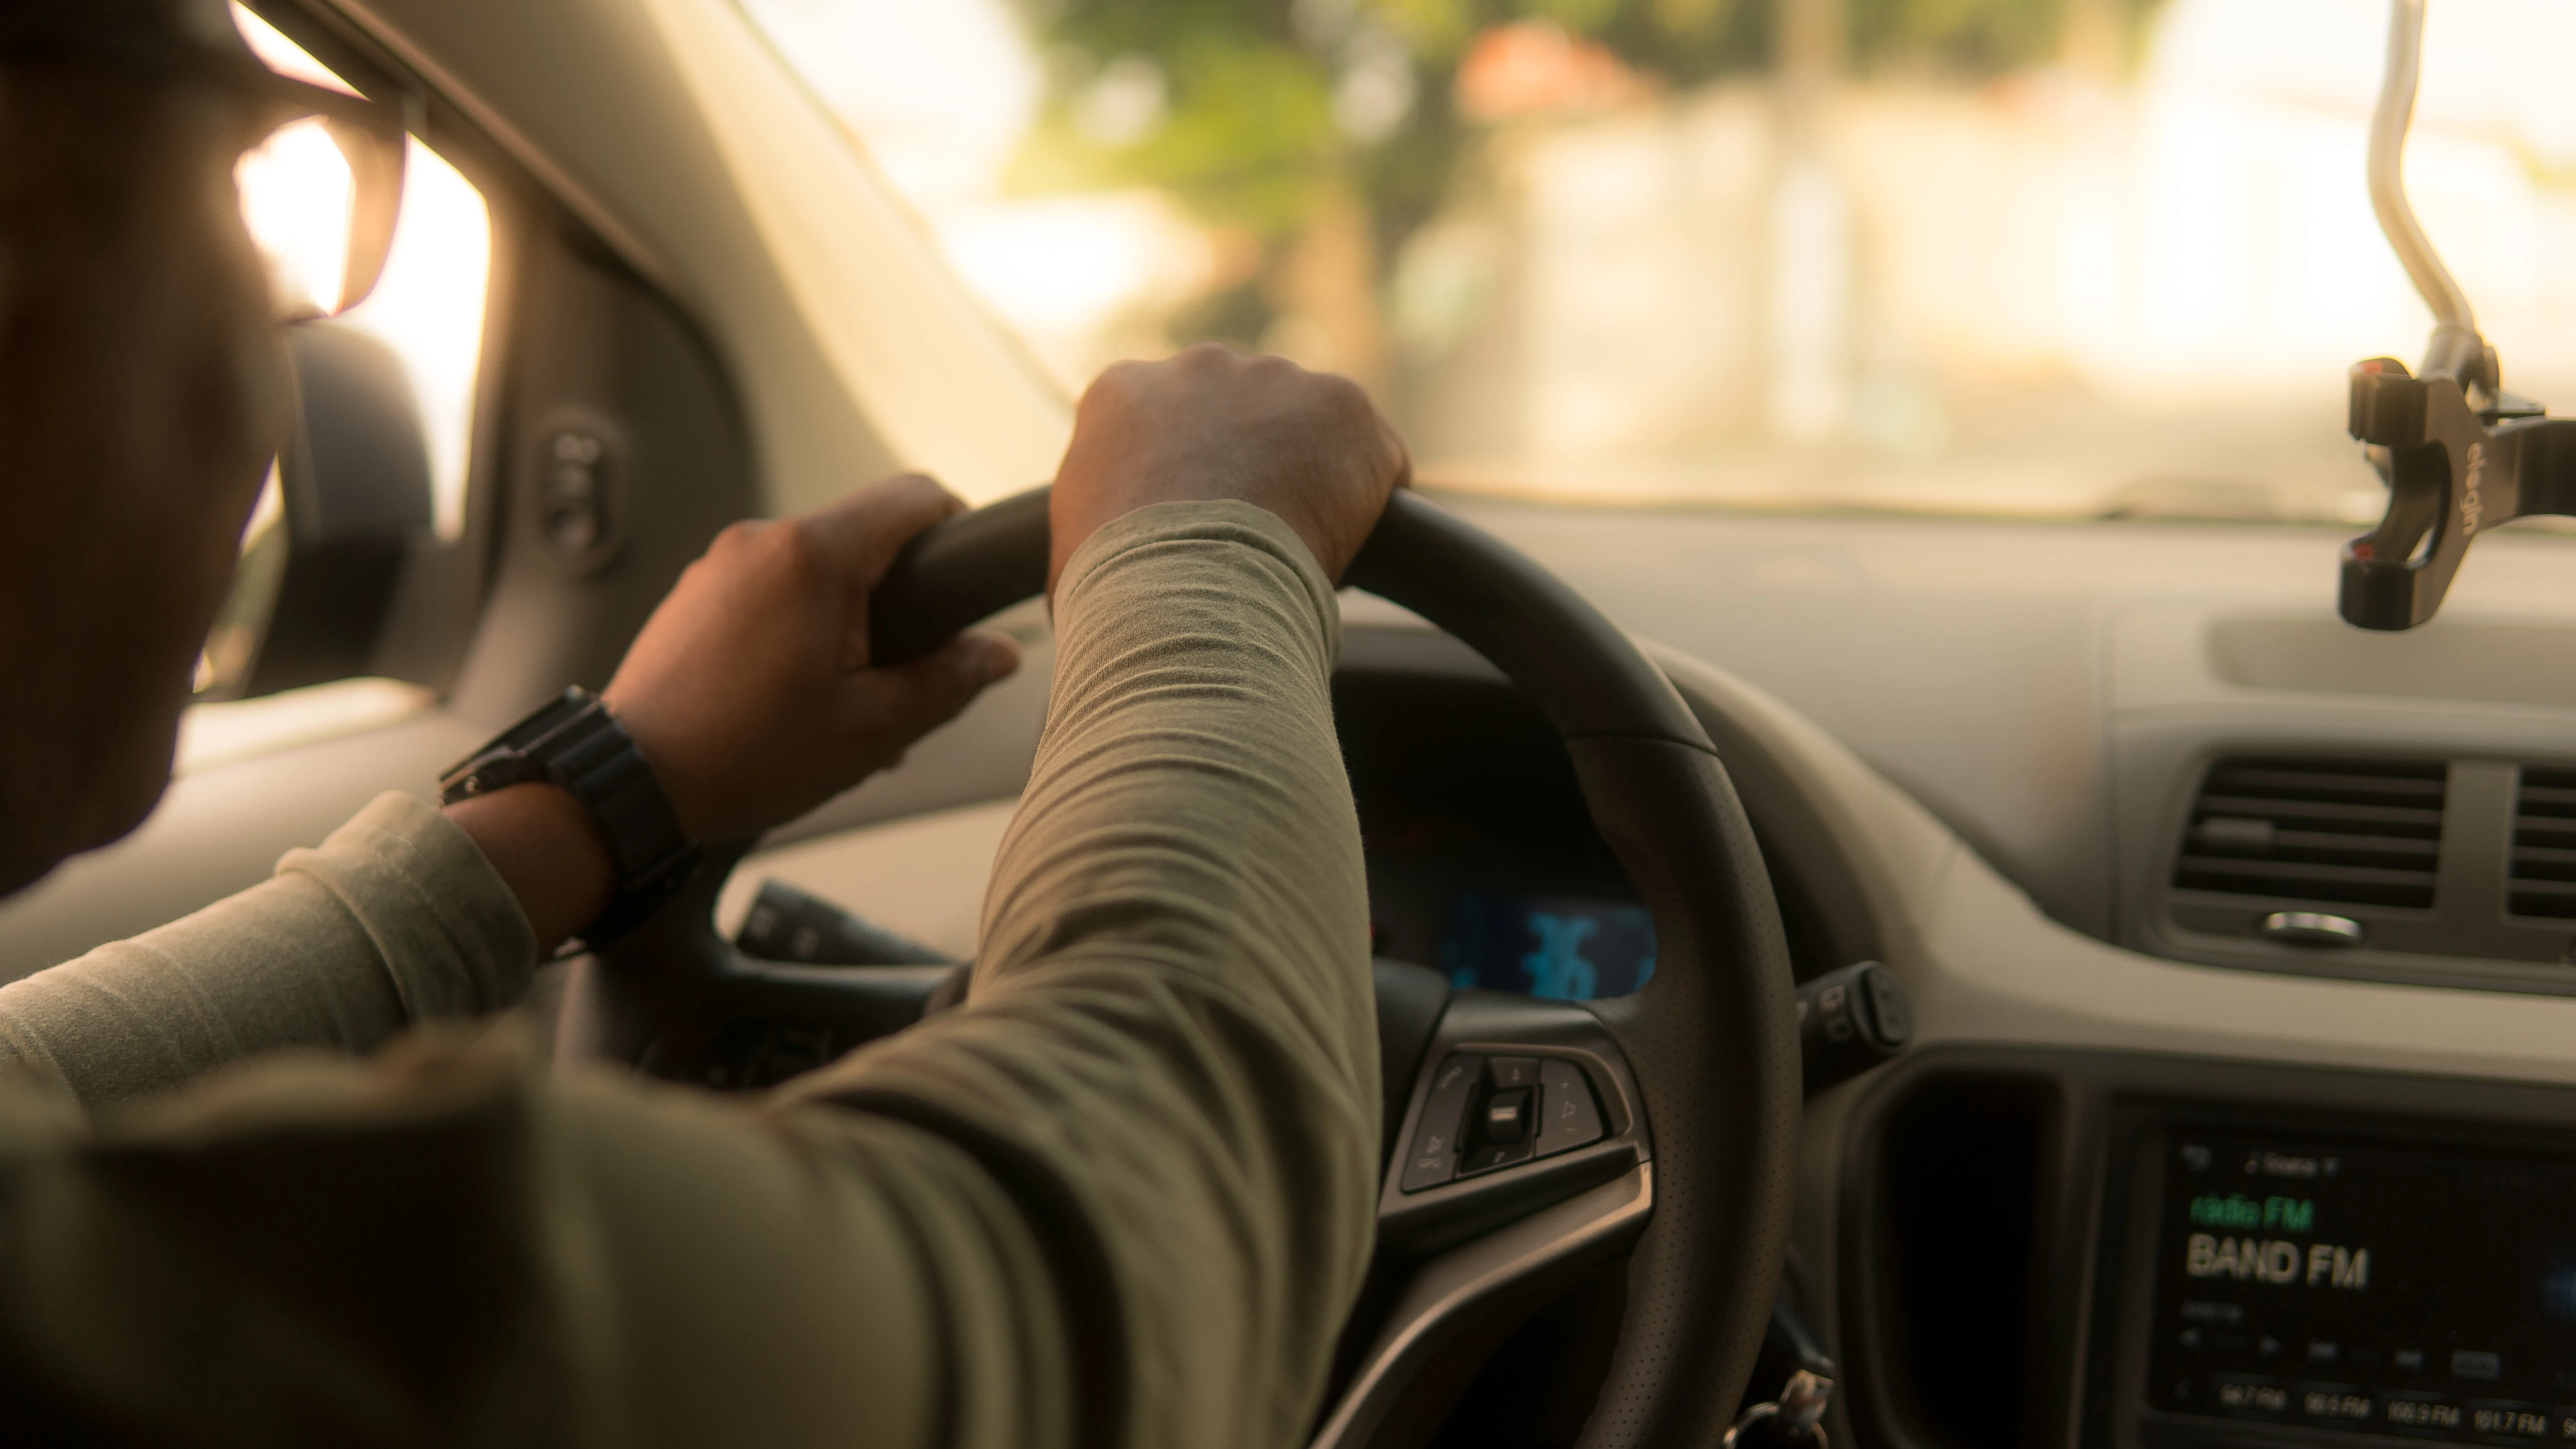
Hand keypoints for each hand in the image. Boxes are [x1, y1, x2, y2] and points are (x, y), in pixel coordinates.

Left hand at [603, 474, 1022, 843]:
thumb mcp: (872, 728)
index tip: (964, 578)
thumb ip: (947, 680)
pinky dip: (796, 627)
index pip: (915, 496)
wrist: (631, 784)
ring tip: (841, 700)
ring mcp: (721, 563)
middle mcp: (763, 540)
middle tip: (901, 672)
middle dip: (895, 597)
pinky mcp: (695, 592)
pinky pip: (769, 590)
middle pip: (863, 536)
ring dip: (844, 619)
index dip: (956, 527)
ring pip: (814, 568)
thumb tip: (998, 652)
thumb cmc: (746, 756)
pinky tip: (793, 697)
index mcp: (814, 556)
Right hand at [1049, 343, 1409, 592]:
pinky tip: (1351, 546)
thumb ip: (1097, 523)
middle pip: (1242, 414)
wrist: (1181, 592)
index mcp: (1123, 392)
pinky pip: (1373, 454)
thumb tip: (1100, 567)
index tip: (1202, 526)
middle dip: (1255, 465)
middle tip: (1255, 539)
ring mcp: (1274, 378)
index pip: (1168, 424)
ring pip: (1309, 428)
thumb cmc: (1115, 590)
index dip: (1192, 480)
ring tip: (1300, 549)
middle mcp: (1198, 367)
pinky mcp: (1342, 405)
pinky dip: (1371, 499)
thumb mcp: (1072, 548)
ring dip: (1312, 478)